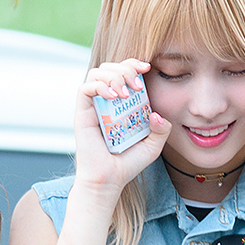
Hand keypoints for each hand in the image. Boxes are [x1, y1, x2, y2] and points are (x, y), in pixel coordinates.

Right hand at [74, 59, 170, 196]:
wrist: (109, 180)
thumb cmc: (127, 163)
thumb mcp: (153, 145)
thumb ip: (162, 129)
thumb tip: (157, 114)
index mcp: (120, 103)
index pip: (122, 72)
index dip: (133, 64)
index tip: (147, 68)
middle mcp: (105, 101)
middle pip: (109, 67)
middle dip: (125, 68)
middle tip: (137, 85)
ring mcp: (93, 106)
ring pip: (97, 73)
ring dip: (114, 76)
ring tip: (126, 93)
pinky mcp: (82, 113)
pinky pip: (85, 88)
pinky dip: (101, 87)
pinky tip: (114, 98)